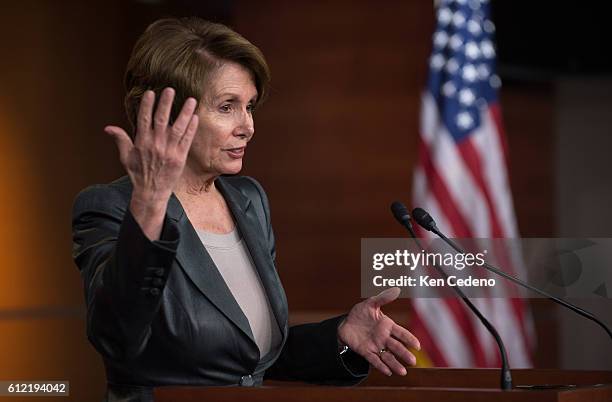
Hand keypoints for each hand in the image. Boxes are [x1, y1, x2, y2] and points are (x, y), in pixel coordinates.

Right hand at [104, 88, 198, 238]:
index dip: (148, 105)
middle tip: (170, 89)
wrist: (151, 192)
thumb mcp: (126, 157)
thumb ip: (120, 140)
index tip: (151, 92)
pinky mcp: (180, 157)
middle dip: (166, 103)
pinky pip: (187, 140)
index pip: (145, 119)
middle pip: (161, 119)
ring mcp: (169, 151)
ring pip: (178, 128)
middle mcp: (155, 144)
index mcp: (142, 142)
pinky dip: (191, 128)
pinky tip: (195, 117)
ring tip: (191, 99)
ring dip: (185, 113)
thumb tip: (108, 127)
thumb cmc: (138, 174)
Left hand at [338, 287, 419, 375]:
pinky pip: (374, 360)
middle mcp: (383, 338)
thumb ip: (383, 298)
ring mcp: (375, 346)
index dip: (409, 339)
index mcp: (387, 326)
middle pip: (396, 347)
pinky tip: (387, 372)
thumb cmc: (360, 313)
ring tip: (402, 372)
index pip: (401, 333)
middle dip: (404, 354)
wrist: (345, 324)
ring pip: (387, 356)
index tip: (417, 345)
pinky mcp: (365, 352)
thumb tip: (396, 289)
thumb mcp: (370, 303)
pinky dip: (380, 366)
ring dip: (395, 364)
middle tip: (413, 361)